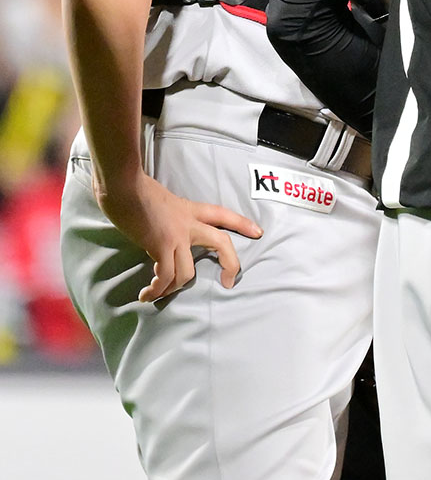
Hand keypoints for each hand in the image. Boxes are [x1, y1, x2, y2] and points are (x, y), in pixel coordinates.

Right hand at [94, 169, 262, 301]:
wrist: (124, 185)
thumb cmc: (136, 189)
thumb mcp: (163, 201)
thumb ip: (169, 217)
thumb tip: (160, 233)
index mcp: (191, 209)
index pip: (223, 214)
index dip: (242, 224)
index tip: (258, 232)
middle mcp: (189, 222)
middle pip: (221, 242)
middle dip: (231, 263)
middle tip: (228, 282)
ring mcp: (177, 234)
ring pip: (188, 272)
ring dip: (174, 288)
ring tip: (159, 293)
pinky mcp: (161, 245)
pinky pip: (165, 276)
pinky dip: (157, 289)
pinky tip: (147, 294)